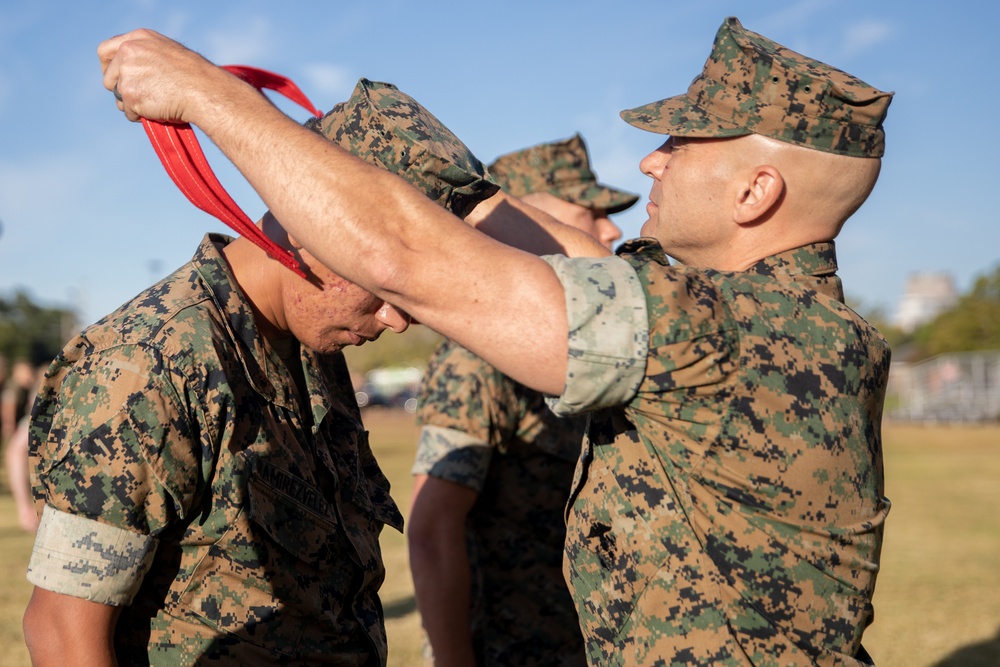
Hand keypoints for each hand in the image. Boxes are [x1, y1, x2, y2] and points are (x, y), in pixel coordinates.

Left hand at [97, 28, 241, 123]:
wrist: (203, 90)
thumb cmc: (195, 77)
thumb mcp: (169, 54)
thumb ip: (147, 57)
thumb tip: (136, 73)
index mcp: (138, 39)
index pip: (105, 51)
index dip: (109, 68)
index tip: (115, 78)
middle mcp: (128, 51)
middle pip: (109, 78)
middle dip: (121, 91)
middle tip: (141, 98)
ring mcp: (127, 72)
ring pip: (119, 98)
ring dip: (133, 105)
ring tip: (156, 103)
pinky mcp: (129, 93)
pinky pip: (128, 113)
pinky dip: (141, 116)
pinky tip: (158, 110)